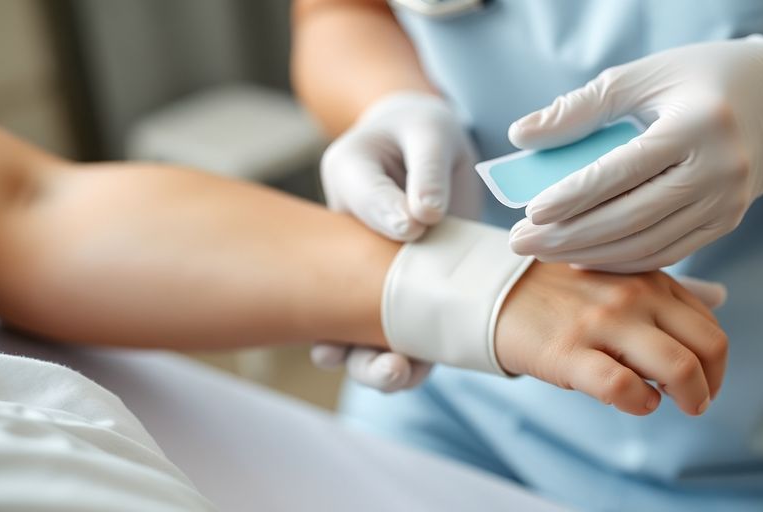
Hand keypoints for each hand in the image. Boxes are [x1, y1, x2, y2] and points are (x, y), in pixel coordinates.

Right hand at [318, 92, 480, 390]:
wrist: (429, 147)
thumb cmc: (425, 134)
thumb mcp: (431, 132)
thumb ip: (426, 168)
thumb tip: (423, 216)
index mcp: (347, 177)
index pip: (358, 201)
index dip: (382, 218)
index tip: (413, 228)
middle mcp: (347, 235)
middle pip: (331, 289)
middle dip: (346, 331)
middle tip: (381, 349)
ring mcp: (371, 269)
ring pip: (358, 327)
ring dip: (372, 359)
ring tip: (396, 372)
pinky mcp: (406, 290)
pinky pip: (402, 331)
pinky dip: (411, 356)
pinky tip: (420, 369)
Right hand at [495, 264, 728, 415]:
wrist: (499, 291)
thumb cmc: (565, 291)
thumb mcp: (621, 276)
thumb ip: (668, 291)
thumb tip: (719, 298)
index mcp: (650, 278)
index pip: (709, 324)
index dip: (714, 362)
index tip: (700, 380)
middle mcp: (634, 295)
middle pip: (707, 346)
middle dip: (712, 384)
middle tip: (696, 401)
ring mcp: (603, 322)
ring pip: (677, 367)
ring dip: (689, 397)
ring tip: (671, 404)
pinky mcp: (570, 352)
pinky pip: (623, 386)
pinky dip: (640, 403)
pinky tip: (635, 401)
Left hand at [508, 32, 762, 272]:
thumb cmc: (699, 79)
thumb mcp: (642, 77)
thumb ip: (580, 108)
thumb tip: (521, 136)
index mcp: (698, 124)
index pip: (622, 171)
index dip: (573, 197)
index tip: (529, 212)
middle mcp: (719, 170)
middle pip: (631, 218)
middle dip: (569, 236)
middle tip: (519, 242)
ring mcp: (727, 203)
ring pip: (647, 245)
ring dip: (590, 255)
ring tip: (543, 252)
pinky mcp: (727, 222)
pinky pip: (667, 252)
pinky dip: (623, 260)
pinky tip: (584, 257)